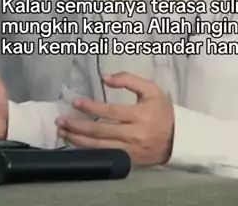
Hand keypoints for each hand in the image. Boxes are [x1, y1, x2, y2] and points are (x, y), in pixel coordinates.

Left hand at [56, 72, 174, 165]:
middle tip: (60, 120)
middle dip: (78, 126)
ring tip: (62, 132)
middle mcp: (133, 134)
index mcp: (140, 114)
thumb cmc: (162, 110)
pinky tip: (76, 144)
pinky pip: (104, 156)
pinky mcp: (127, 160)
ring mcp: (129, 150)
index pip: (110, 112)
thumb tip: (105, 77)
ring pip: (99, 147)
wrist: (177, 138)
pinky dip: (88, 151)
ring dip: (78, 140)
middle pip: (100, 132)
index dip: (91, 107)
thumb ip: (128, 80)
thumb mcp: (151, 89)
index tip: (75, 102)